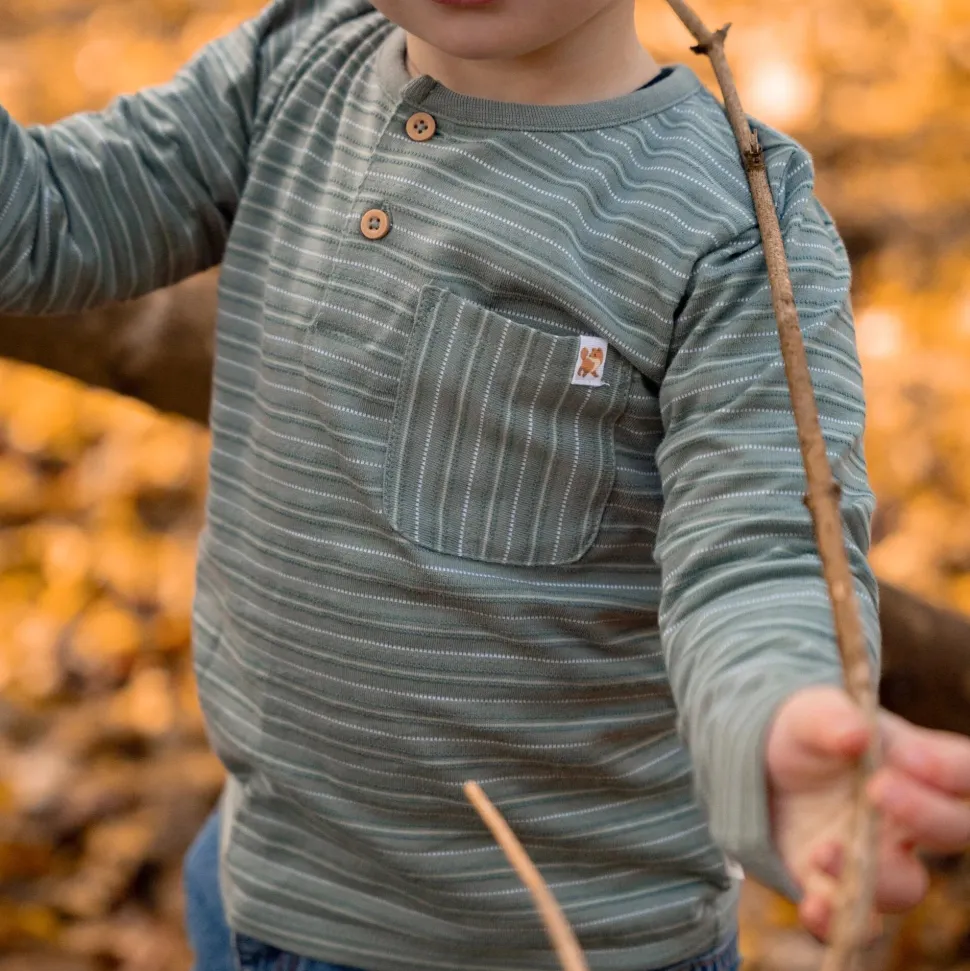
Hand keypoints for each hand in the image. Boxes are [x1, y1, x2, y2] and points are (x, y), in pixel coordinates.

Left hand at [767, 685, 969, 940]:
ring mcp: (879, 858)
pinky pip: (856, 921)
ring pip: (906, 886)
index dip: (947, 769)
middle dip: (925, 814)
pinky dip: (839, 922)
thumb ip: (832, 720)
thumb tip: (856, 734)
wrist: (761, 770)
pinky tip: (814, 905)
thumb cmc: (804, 735)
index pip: (962, 770)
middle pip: (953, 829)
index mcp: (914, 766)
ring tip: (825, 849)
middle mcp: (908, 820)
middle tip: (878, 791)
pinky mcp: (840, 888)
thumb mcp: (809, 716)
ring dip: (876, 876)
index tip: (907, 756)